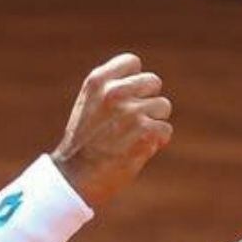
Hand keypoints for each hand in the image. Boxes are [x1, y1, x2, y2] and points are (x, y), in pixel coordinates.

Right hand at [50, 53, 171, 209]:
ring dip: (154, 123)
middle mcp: (114, 92)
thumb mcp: (89, 105)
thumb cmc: (83, 143)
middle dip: (147, 101)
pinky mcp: (145, 133)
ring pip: (163, 106)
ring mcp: (131, 112)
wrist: (75, 178)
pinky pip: (165, 130)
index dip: (134, 80)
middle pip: (153, 82)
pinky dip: (157, 142)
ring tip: (133, 137)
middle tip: (131, 122)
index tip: (127, 97)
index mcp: (98, 81)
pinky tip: (138, 149)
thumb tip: (146, 82)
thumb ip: (112, 88)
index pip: (132, 62)